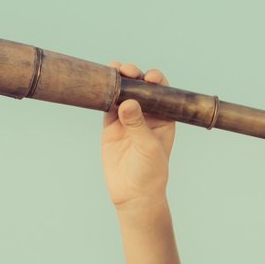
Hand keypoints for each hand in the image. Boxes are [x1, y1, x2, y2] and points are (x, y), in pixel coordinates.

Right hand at [101, 61, 175, 210]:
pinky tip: (101, 83)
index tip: (148, 78)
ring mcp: (128, 120)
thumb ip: (138, 124)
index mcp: (164, 118)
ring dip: (118, 80)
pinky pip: (108, 105)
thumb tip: (127, 102)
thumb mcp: (148, 147)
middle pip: (141, 88)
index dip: (155, 81)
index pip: (161, 93)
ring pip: (123, 93)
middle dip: (134, 76)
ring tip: (113, 69)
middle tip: (127, 71)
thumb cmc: (150, 172)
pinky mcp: (111, 127)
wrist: (134, 194)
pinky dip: (104, 94)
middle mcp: (147, 115)